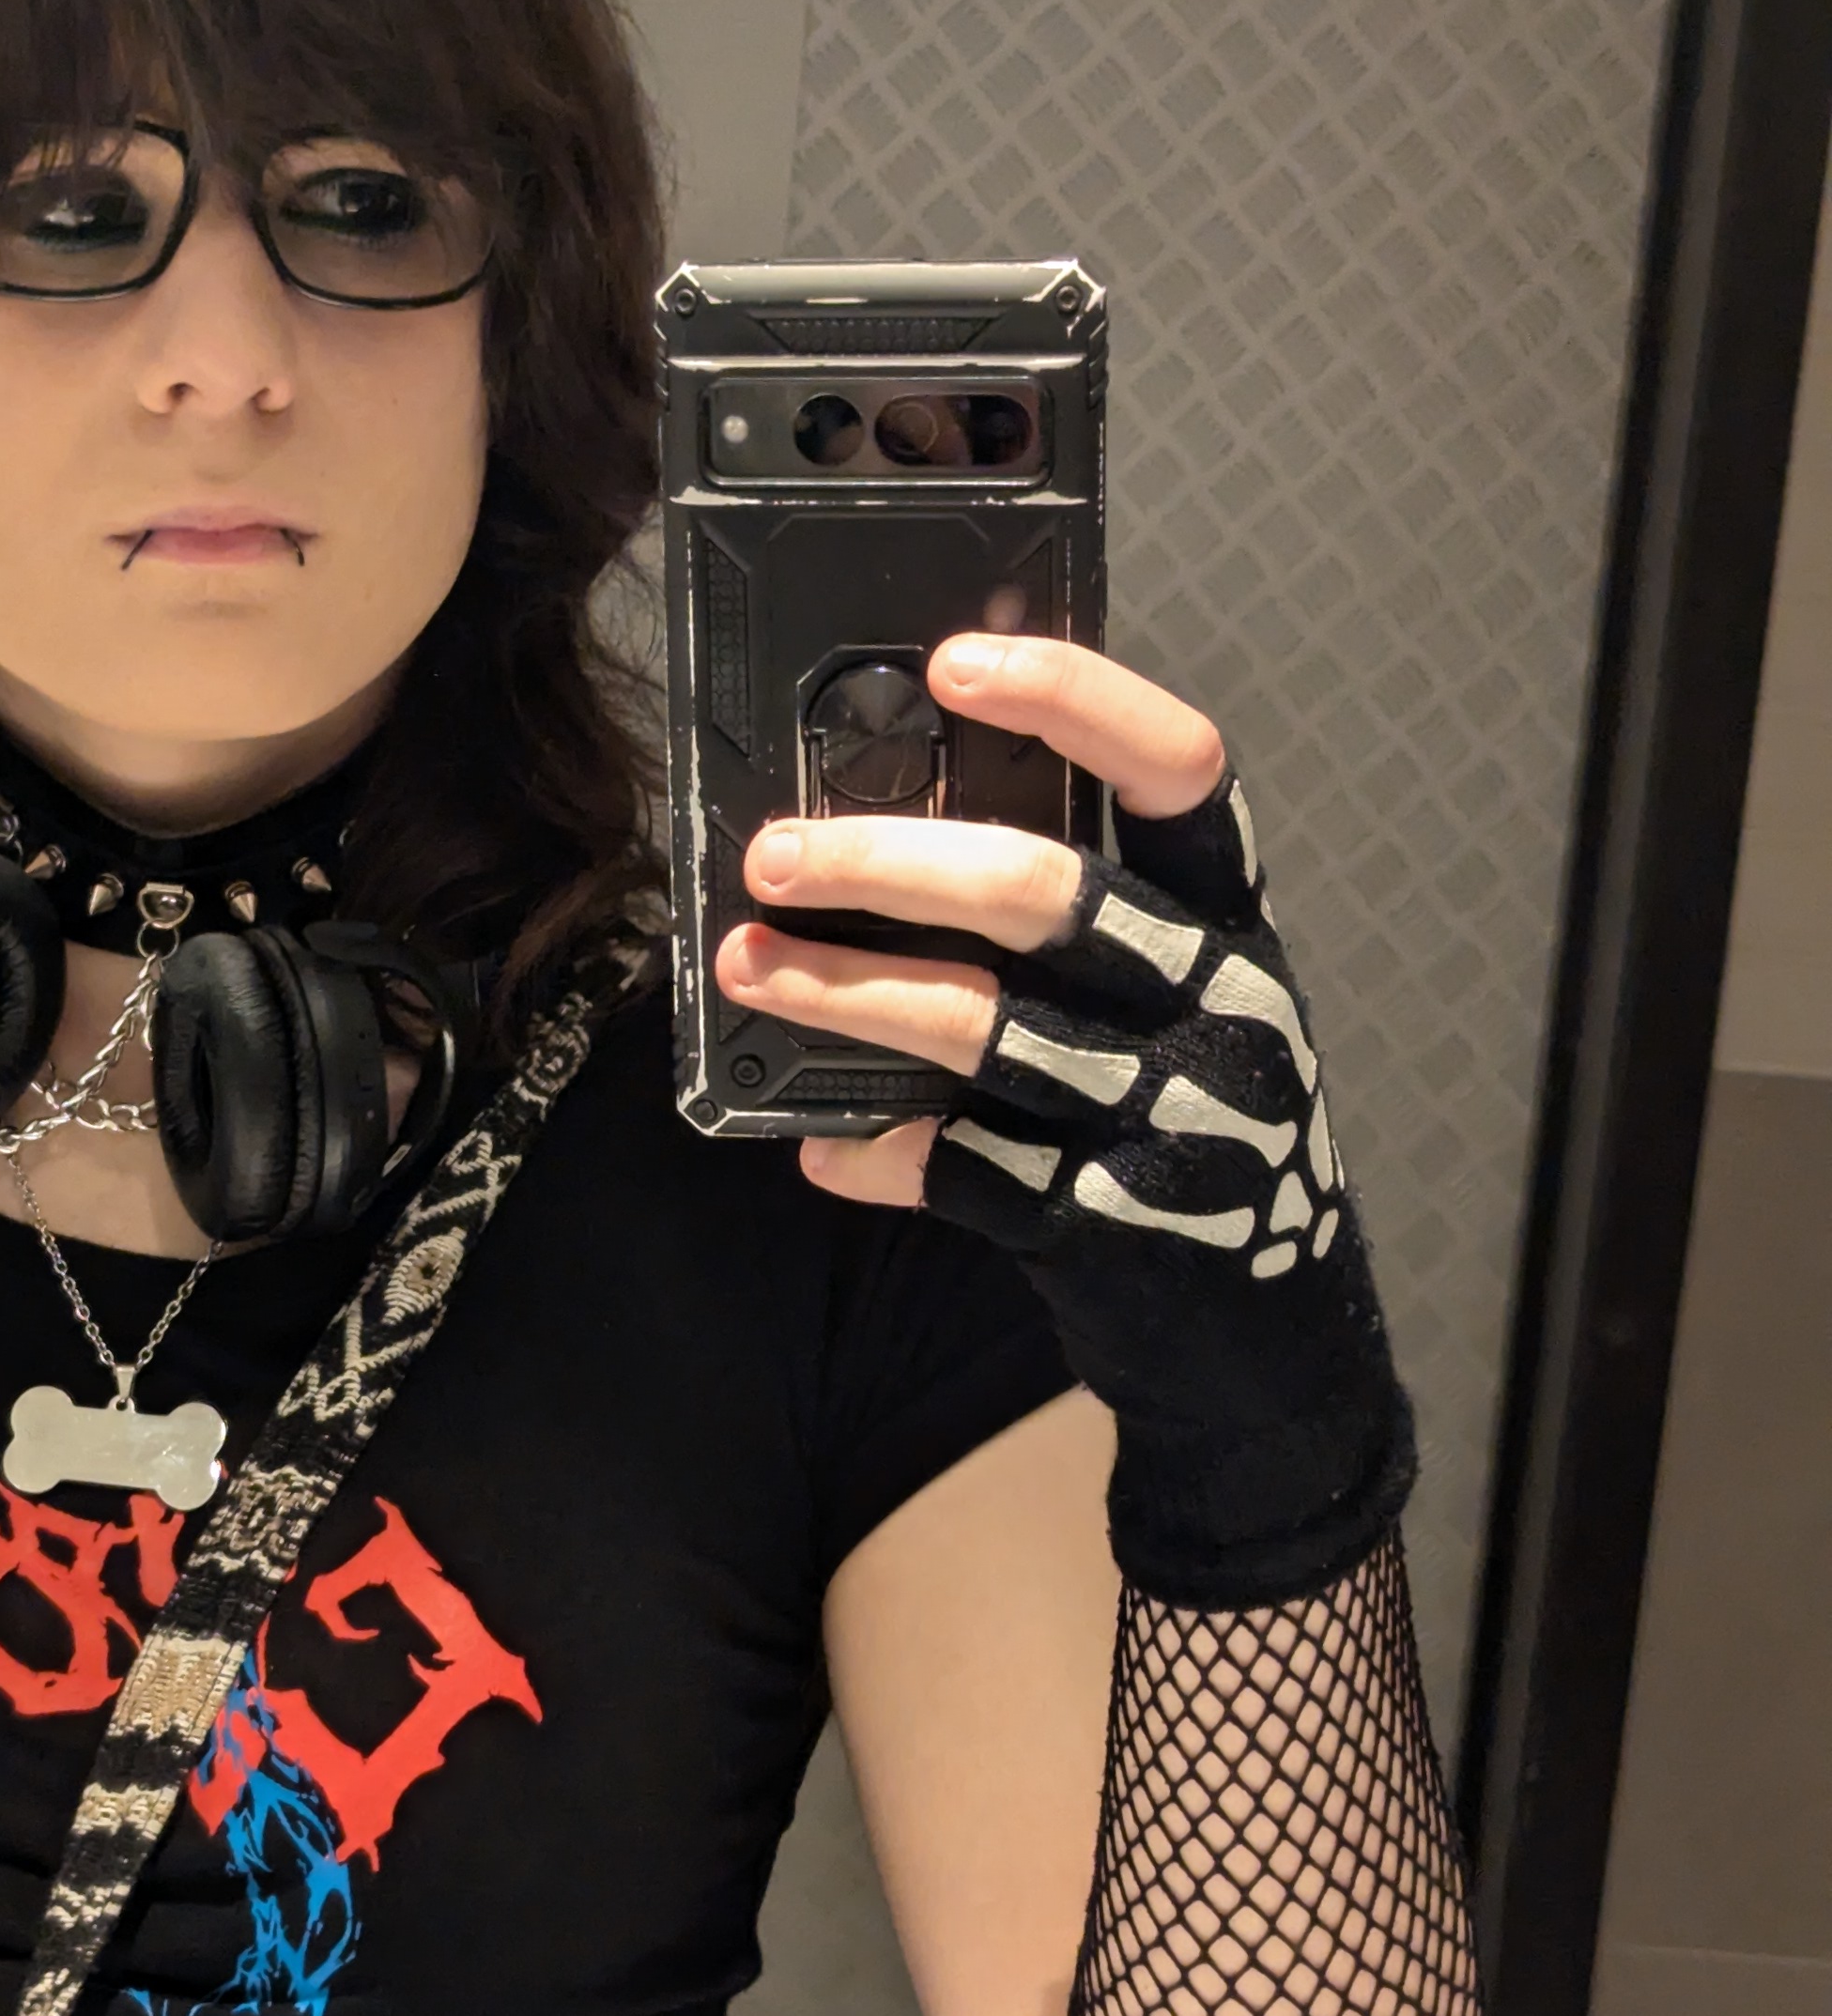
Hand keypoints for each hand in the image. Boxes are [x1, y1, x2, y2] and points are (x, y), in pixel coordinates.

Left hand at [718, 633, 1410, 1605]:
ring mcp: (1171, 1115)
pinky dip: (876, 1150)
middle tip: (774, 854)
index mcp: (1235, 925)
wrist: (1270, 1354)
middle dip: (887, 860)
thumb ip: (1077, 941)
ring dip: (843, 991)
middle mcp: (1220, 1003)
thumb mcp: (1177, 1020)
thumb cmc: (1193, 1146)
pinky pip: (963, 1168)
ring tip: (745, 968)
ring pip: (980, 1024)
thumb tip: (882, 845)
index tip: (955, 661)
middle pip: (1044, 891)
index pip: (1179, 771)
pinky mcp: (1115, 1222)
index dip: (1073, 702)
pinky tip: (818, 1147)